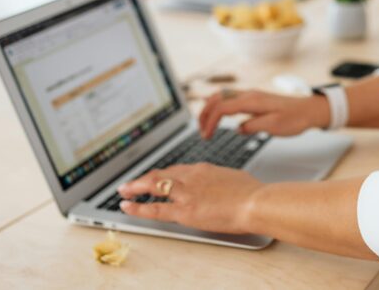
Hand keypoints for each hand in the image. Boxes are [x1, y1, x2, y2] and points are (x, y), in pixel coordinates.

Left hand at [117, 163, 263, 233]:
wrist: (255, 201)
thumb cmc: (251, 192)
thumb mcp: (233, 177)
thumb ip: (220, 180)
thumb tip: (221, 183)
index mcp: (203, 169)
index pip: (176, 170)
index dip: (163, 175)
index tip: (156, 178)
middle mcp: (190, 177)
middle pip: (160, 174)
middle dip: (143, 179)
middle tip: (131, 183)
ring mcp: (185, 193)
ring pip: (153, 186)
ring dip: (135, 188)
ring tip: (124, 192)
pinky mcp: (184, 210)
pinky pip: (155, 208)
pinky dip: (138, 207)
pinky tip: (127, 207)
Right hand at [198, 89, 328, 138]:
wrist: (310, 110)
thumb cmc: (295, 118)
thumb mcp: (274, 126)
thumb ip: (253, 127)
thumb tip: (239, 129)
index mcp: (251, 101)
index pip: (222, 108)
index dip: (210, 121)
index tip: (206, 136)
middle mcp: (249, 95)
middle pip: (217, 99)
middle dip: (205, 114)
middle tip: (201, 131)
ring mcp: (251, 95)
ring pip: (222, 96)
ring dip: (210, 109)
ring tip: (204, 124)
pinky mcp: (254, 99)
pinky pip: (230, 98)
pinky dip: (219, 105)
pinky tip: (217, 114)